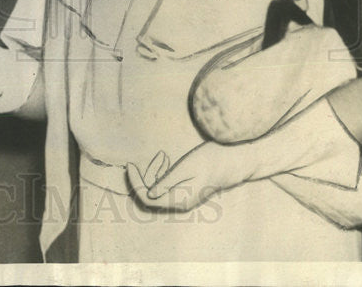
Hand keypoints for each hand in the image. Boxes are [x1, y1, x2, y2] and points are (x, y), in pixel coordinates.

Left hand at [127, 142, 255, 211]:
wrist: (232, 160)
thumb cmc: (209, 160)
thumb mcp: (185, 168)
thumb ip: (167, 182)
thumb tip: (149, 195)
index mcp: (180, 200)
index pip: (148, 198)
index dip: (135, 183)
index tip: (129, 165)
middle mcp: (180, 203)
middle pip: (151, 196)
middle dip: (145, 176)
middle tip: (153, 158)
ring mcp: (183, 199)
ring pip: (158, 190)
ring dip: (154, 173)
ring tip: (163, 157)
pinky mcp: (185, 192)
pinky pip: (166, 186)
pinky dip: (162, 174)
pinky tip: (166, 161)